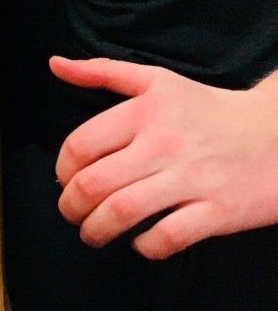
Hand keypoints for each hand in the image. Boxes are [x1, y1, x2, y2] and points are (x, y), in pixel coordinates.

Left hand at [54, 56, 277, 257]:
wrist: (277, 134)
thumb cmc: (211, 110)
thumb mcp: (156, 81)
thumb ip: (102, 72)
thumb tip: (56, 65)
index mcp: (144, 112)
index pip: (81, 145)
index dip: (61, 169)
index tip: (63, 180)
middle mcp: (164, 145)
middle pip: (95, 183)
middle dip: (71, 206)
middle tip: (71, 212)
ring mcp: (192, 179)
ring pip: (123, 211)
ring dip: (96, 229)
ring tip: (91, 233)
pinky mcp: (219, 211)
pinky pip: (169, 236)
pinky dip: (146, 246)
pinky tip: (140, 242)